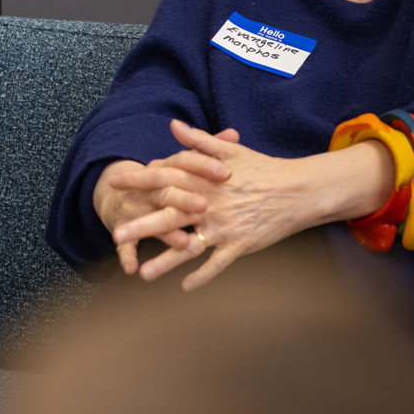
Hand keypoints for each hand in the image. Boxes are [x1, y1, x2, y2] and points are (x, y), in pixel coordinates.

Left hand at [119, 120, 304, 290]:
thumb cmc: (263, 168)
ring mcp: (224, 227)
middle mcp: (210, 205)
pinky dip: (202, 276)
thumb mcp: (230, 151)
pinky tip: (185, 287)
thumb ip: (198, 140)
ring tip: (144, 274)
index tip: (113, 183)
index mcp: (203, 180)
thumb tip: (172, 125)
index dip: (138, 180)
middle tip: (116, 234)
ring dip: (166, 261)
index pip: (164, 178)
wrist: (300, 190)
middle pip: (169, 216)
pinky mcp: (240, 244)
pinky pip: (217, 264)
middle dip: (142, 226)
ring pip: (189, 247)